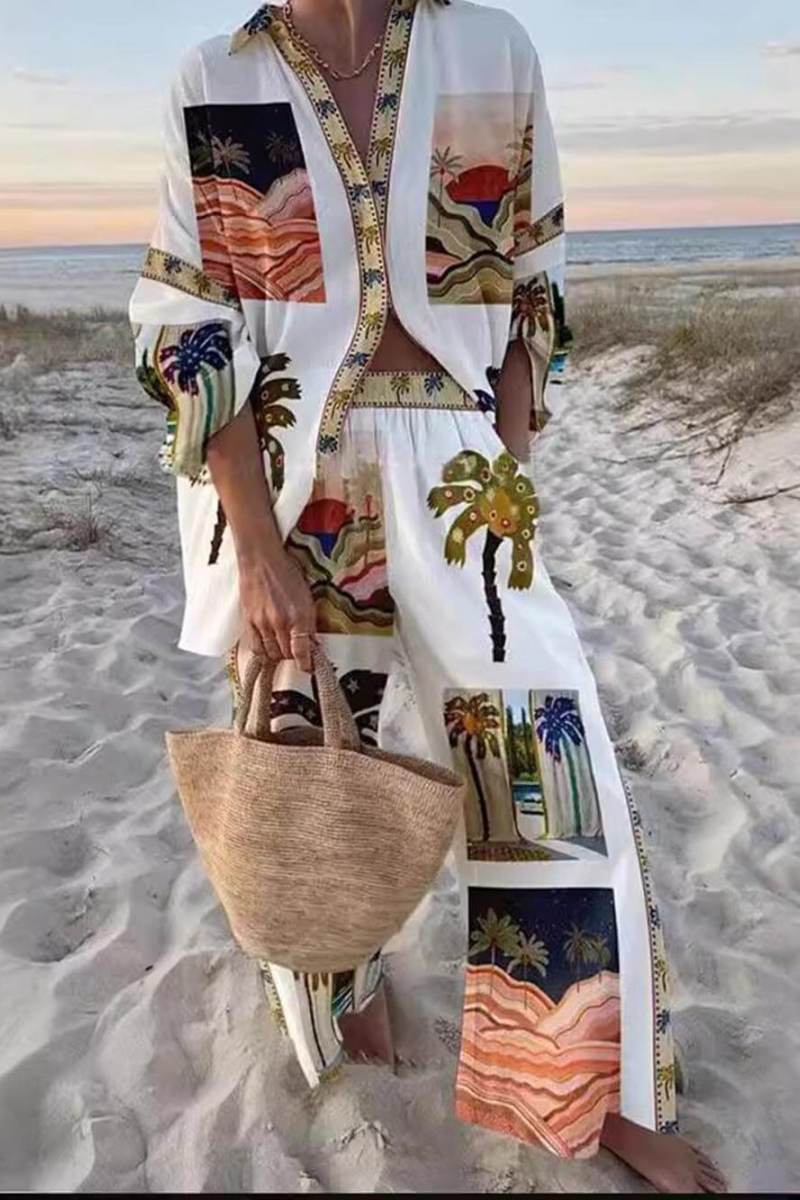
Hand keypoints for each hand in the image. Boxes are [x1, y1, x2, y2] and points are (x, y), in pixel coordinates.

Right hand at [238, 549, 316, 671]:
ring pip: (271, 653)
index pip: (302, 651)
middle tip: (296, 650)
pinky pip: (255, 647)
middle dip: (293, 655)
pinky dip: (263, 651)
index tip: (308, 668)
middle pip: (287, 654)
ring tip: (282, 646)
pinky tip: (267, 646)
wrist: (261, 559)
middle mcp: (280, 623)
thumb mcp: (306, 596)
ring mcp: (262, 623)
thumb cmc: (286, 573)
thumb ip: (309, 621)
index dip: (306, 664)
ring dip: (278, 654)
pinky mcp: (248, 622)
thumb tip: (312, 641)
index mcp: (298, 616)